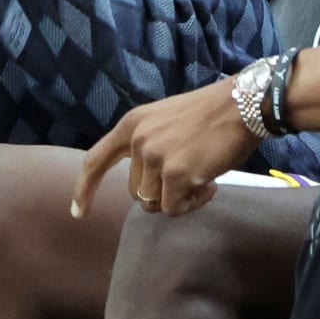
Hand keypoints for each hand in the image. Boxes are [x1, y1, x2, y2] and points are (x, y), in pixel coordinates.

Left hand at [70, 78, 259, 218]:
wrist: (242, 105)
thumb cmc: (209, 115)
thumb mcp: (165, 121)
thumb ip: (147, 146)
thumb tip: (144, 187)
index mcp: (132, 124)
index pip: (95, 161)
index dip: (85, 189)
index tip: (78, 213)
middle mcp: (138, 140)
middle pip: (135, 191)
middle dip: (160, 193)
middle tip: (189, 179)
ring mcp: (155, 157)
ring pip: (154, 202)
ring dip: (178, 199)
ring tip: (202, 179)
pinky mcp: (176, 174)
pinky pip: (174, 208)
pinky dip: (193, 204)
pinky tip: (210, 185)